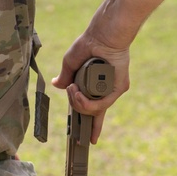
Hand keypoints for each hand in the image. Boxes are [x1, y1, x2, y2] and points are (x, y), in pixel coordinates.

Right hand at [50, 0, 170, 143]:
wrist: (103, 34)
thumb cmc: (88, 43)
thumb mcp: (71, 62)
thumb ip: (65, 75)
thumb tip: (57, 85)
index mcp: (94, 86)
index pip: (94, 110)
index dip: (92, 126)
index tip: (89, 141)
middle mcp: (105, 91)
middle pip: (91, 113)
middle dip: (77, 108)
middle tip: (71, 91)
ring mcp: (112, 90)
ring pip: (94, 110)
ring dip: (79, 102)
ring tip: (74, 90)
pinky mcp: (119, 87)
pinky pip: (102, 104)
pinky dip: (87, 101)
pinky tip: (78, 92)